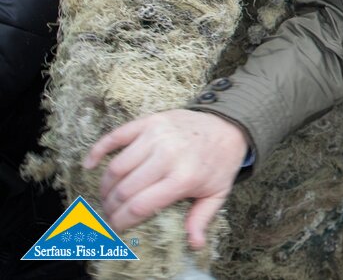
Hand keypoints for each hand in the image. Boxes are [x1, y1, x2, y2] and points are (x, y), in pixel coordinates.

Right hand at [84, 109, 248, 248]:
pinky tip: (90, 165)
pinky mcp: (149, 121)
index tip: (114, 229)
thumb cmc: (219, 162)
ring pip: (117, 167)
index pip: (140, 206)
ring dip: (105, 186)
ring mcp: (157, 135)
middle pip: (124, 189)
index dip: (121, 221)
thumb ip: (202, 218)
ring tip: (107, 197)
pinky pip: (115, 136)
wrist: (228, 125)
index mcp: (184, 177)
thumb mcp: (217, 193)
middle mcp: (168, 155)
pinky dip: (98, 151)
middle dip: (111, 207)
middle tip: (109, 215)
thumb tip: (193, 244)